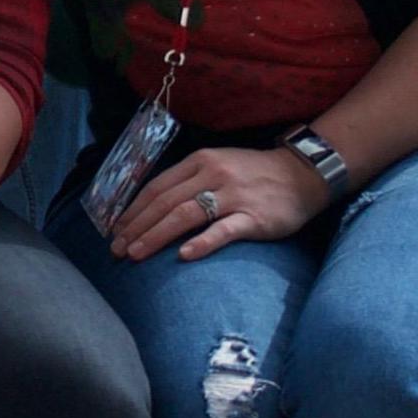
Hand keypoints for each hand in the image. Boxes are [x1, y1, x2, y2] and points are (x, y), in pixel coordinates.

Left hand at [113, 144, 327, 262]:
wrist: (302, 174)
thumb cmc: (254, 174)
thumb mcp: (217, 166)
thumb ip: (188, 182)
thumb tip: (152, 208)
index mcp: (200, 161)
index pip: (157, 187)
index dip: (133, 210)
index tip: (114, 231)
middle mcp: (213, 174)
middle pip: (165, 202)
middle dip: (137, 227)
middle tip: (117, 250)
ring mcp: (234, 196)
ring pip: (186, 215)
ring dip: (156, 236)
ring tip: (136, 254)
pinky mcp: (254, 217)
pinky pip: (224, 230)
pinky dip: (202, 242)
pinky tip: (183, 256)